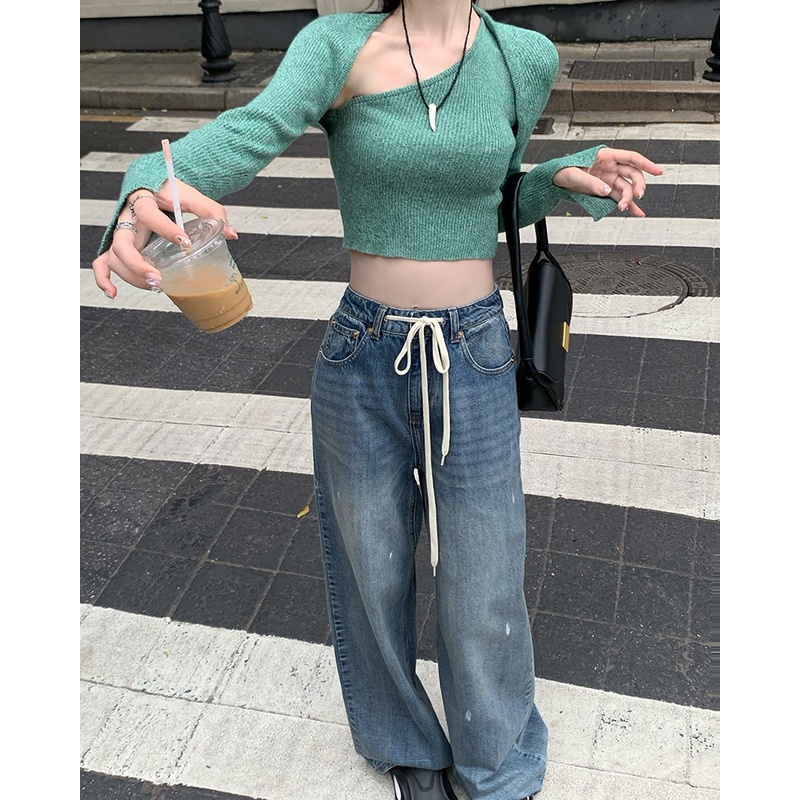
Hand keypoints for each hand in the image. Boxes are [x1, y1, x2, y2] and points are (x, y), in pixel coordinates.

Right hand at [92, 179, 238, 298]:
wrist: (151, 183)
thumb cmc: (170, 191)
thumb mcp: (190, 196)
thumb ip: (211, 212)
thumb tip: (231, 234)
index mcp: (145, 201)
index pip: (149, 215)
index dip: (166, 229)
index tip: (185, 241)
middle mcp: (128, 218)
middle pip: (122, 243)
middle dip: (138, 265)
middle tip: (158, 278)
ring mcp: (121, 232)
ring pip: (113, 256)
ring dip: (130, 276)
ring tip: (155, 286)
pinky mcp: (119, 244)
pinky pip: (103, 261)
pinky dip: (104, 278)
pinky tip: (113, 293)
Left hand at [552, 147, 662, 216]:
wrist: (553, 181)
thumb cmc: (562, 171)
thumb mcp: (574, 176)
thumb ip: (591, 183)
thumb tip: (607, 191)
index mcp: (605, 156)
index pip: (631, 157)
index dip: (646, 164)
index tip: (658, 172)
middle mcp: (610, 167)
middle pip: (632, 175)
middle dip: (637, 185)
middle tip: (636, 196)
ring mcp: (609, 179)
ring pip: (626, 188)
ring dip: (628, 199)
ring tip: (623, 209)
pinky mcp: (605, 191)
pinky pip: (619, 198)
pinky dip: (627, 206)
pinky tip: (636, 213)